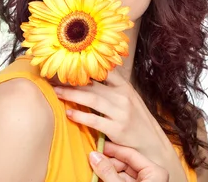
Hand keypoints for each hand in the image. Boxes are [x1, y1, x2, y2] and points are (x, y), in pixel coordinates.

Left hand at [53, 70, 186, 181]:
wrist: (152, 143)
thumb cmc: (137, 119)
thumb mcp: (130, 98)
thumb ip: (114, 88)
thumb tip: (94, 75)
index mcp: (125, 87)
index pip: (105, 70)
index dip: (86, 66)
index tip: (69, 64)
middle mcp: (123, 97)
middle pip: (94, 85)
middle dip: (72, 81)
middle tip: (55, 78)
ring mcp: (120, 113)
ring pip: (92, 99)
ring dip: (72, 95)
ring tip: (57, 92)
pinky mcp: (117, 129)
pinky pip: (95, 120)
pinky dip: (80, 116)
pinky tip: (69, 113)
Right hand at [89, 142, 168, 181]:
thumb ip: (108, 172)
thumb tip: (93, 155)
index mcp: (156, 172)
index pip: (131, 153)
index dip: (113, 149)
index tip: (98, 145)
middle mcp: (153, 176)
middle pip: (126, 163)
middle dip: (108, 162)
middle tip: (92, 157)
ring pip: (123, 173)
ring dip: (108, 171)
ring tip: (93, 165)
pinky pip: (123, 180)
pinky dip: (111, 178)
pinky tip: (99, 175)